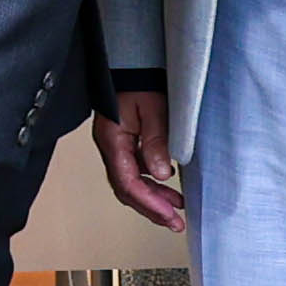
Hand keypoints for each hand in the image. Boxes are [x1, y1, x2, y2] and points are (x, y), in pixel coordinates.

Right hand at [89, 90, 182, 226]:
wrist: (131, 63)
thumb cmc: (138, 80)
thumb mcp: (152, 108)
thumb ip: (156, 141)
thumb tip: (162, 173)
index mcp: (113, 141)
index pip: (128, 182)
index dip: (149, 203)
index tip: (169, 215)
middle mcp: (111, 146)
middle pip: (127, 189)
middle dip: (151, 208)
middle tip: (174, 222)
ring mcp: (116, 145)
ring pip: (131, 181)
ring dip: (152, 197)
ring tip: (175, 208)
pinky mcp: (125, 140)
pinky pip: (135, 169)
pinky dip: (152, 182)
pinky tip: (167, 184)